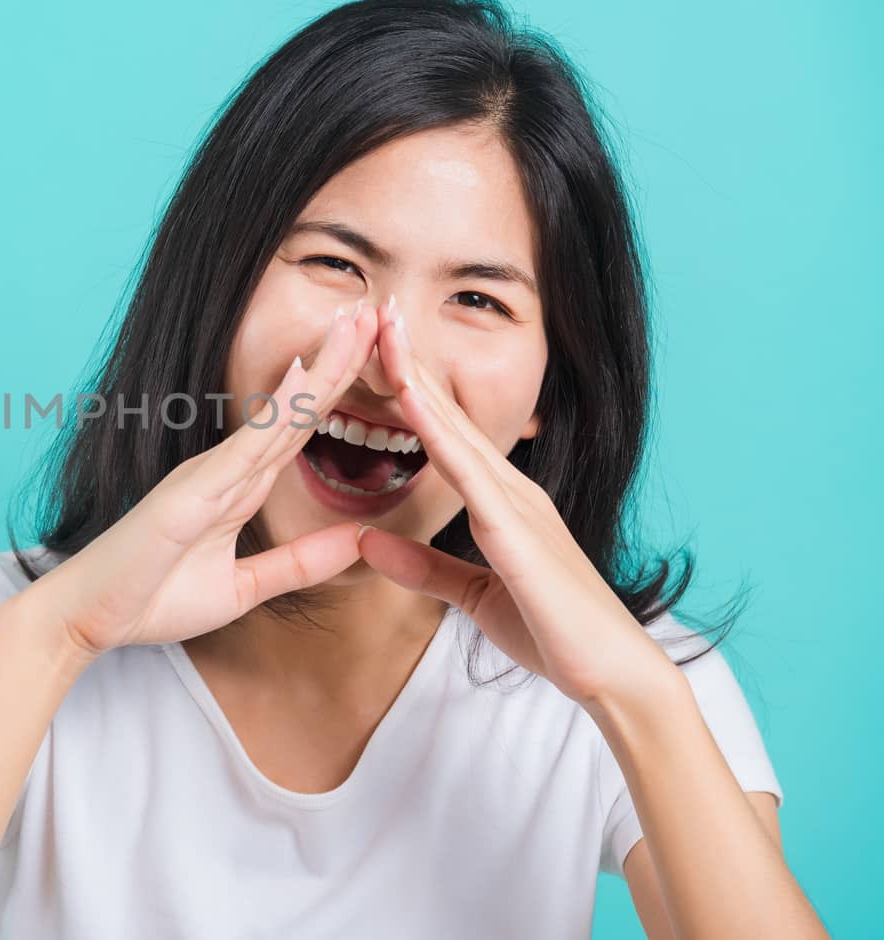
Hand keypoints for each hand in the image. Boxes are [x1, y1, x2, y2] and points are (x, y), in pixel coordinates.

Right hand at [33, 301, 380, 657]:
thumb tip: (357, 543)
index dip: (338, 390)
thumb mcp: (244, 588)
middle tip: (378, 313)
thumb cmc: (151, 598)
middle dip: (339, 361)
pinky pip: (247, 446)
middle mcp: (228, 470)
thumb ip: (298, 565)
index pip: (300, 430)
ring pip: (282, 415)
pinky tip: (305, 375)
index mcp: (240, 488)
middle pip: (298, 408)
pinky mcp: (195, 490)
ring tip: (356, 323)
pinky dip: (280, 411)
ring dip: (322, 368)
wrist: (89, 617)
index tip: (377, 355)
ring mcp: (211, 474)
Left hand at [356, 295, 671, 706]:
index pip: (445, 434)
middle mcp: (510, 489)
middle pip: (448, 413)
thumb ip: (423, 567)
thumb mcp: (472, 595)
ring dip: (417, 377)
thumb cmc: (553, 633)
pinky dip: (436, 432)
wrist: (612, 675)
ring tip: (385, 329)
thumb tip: (369, 543)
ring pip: (455, 427)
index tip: (378, 348)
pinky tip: (409, 399)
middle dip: (411, 361)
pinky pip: (467, 472)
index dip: (411, 389)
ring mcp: (517, 504)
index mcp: (501, 501)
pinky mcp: (517, 532)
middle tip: (376, 307)